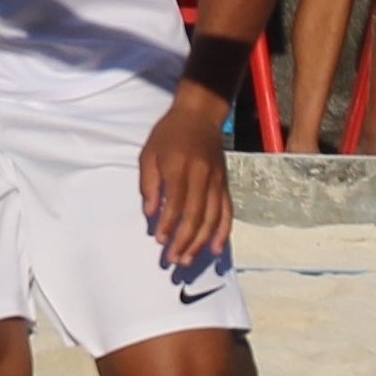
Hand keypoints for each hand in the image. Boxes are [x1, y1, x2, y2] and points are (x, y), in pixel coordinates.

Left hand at [140, 84, 234, 264]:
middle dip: (185, 240)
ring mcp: (217, 181)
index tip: (160, 241)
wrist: (200, 115)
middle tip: (174, 260)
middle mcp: (202, 175)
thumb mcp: (149, 153)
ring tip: (189, 260)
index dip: (169, 224)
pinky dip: (223, 232)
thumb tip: (151, 214)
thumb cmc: (169, 134)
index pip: (176, 202)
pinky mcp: (224, 184)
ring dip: (202, 242)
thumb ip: (149, 183)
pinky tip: (216, 249)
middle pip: (197, 214)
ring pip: (213, 217)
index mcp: (180, 166)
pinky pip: (227, 211)